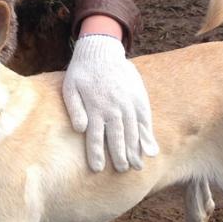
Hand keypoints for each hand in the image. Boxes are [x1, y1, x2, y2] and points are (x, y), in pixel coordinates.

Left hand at [63, 34, 158, 171]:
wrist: (101, 50)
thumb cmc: (82, 72)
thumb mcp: (70, 87)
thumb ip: (75, 109)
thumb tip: (81, 129)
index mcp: (95, 108)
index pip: (95, 137)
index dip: (96, 154)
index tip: (98, 169)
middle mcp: (113, 108)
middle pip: (117, 138)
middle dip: (119, 157)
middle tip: (122, 171)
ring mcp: (128, 103)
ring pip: (133, 132)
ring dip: (135, 151)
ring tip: (137, 167)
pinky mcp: (139, 98)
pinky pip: (145, 121)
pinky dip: (148, 136)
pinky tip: (151, 150)